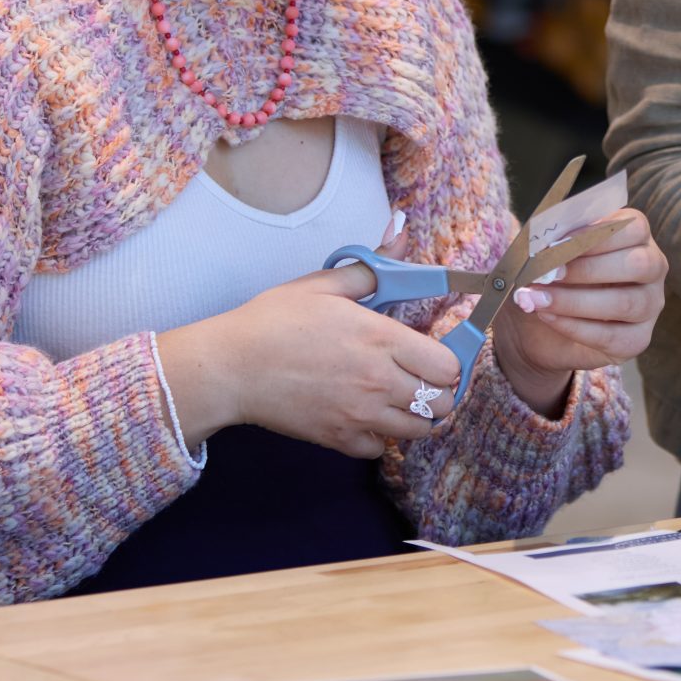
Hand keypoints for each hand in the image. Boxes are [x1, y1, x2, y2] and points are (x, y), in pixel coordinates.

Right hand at [154, 210, 461, 456]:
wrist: (230, 367)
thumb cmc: (274, 321)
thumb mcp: (324, 284)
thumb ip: (372, 266)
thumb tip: (401, 232)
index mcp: (381, 339)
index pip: (448, 366)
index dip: (449, 360)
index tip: (436, 353)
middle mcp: (379, 381)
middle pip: (442, 402)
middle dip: (440, 390)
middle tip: (423, 378)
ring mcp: (360, 415)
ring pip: (419, 431)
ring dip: (418, 416)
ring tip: (401, 398)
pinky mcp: (338, 439)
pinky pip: (381, 448)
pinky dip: (382, 437)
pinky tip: (369, 415)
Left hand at [493, 208, 668, 414]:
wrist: (539, 327)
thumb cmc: (552, 277)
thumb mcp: (550, 252)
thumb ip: (553, 240)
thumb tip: (542, 238)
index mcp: (636, 237)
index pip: (634, 227)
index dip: (596, 234)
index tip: (558, 242)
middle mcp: (652, 269)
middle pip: (639, 264)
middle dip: (589, 268)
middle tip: (550, 273)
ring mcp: (649, 306)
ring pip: (625, 303)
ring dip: (575, 300)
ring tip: (537, 298)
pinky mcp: (637, 340)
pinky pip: (611, 336)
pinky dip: (573, 326)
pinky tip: (546, 316)